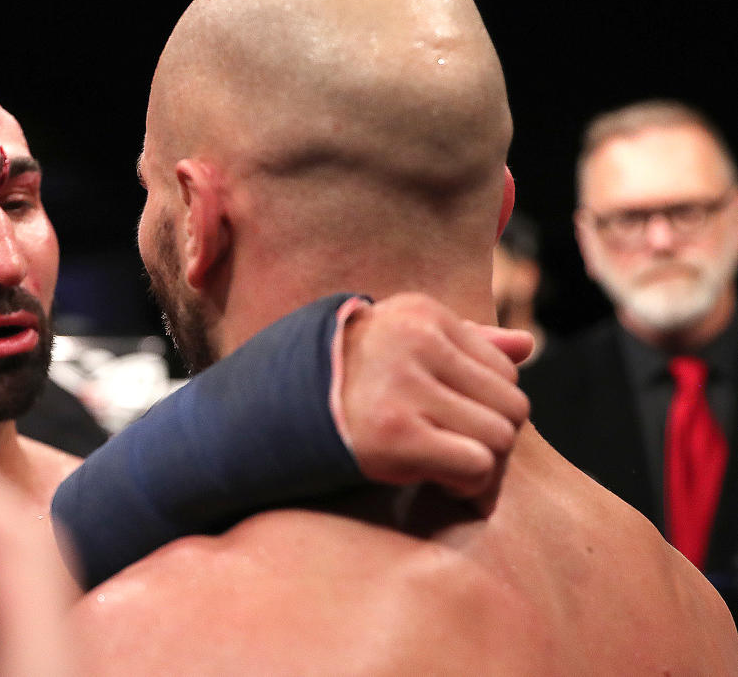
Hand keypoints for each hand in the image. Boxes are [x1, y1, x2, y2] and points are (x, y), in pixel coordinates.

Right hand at [335, 293, 531, 508]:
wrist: (270, 412)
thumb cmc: (345, 382)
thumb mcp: (400, 345)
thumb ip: (465, 342)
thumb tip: (529, 344)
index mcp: (422, 314)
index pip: (504, 368)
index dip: (485, 405)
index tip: (450, 424)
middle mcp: (416, 341)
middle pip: (512, 404)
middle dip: (492, 437)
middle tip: (456, 454)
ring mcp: (404, 387)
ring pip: (500, 436)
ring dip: (482, 464)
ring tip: (445, 468)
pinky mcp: (396, 434)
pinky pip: (476, 465)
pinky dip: (468, 485)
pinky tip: (438, 482)